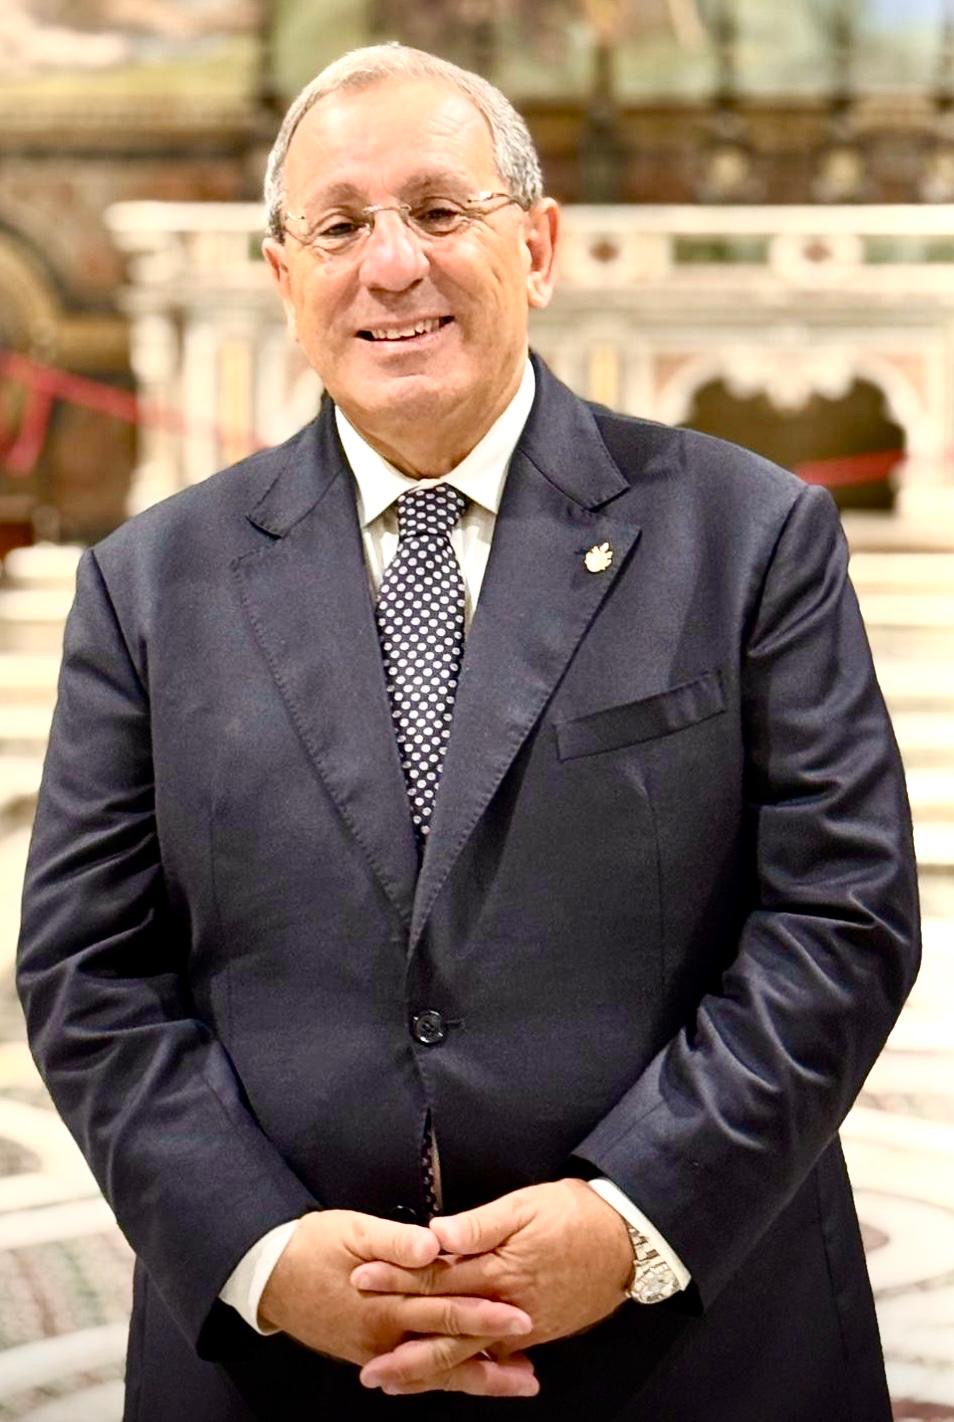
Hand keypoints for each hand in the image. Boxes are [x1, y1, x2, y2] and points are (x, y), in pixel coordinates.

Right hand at [258, 1210, 536, 1395]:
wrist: (266, 1274)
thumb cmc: (311, 1245)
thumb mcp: (353, 1231)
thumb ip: (396, 1241)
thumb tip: (432, 1247)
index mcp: (386, 1302)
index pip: (446, 1310)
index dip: (484, 1315)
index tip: (520, 1319)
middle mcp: (384, 1334)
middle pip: (446, 1350)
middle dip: (490, 1361)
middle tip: (530, 1374)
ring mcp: (374, 1350)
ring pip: (432, 1371)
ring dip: (473, 1379)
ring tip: (511, 1384)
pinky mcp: (366, 1353)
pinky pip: (411, 1372)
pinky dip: (439, 1378)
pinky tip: (460, 1379)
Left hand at [351, 1179, 632, 1391]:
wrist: (626, 1240)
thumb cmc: (574, 1215)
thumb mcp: (524, 1206)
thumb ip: (478, 1225)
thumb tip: (435, 1235)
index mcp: (496, 1270)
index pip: (435, 1278)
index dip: (396, 1279)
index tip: (361, 1281)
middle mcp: (505, 1308)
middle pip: (446, 1334)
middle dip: (405, 1353)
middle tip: (369, 1372)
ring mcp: (521, 1327)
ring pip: (468, 1355)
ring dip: (431, 1371)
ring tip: (398, 1385)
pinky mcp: (536, 1333)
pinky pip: (495, 1359)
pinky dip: (470, 1372)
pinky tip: (454, 1380)